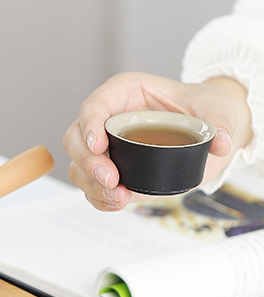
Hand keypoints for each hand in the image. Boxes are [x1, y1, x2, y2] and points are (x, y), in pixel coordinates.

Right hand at [63, 72, 252, 210]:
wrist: (207, 129)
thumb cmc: (201, 108)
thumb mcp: (213, 108)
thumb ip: (217, 122)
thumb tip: (221, 144)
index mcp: (123, 93)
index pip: (94, 105)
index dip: (90, 125)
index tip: (98, 145)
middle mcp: (108, 119)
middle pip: (76, 138)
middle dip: (88, 162)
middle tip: (112, 179)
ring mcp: (106, 146)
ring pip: (78, 165)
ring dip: (91, 183)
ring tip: (118, 196)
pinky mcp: (112, 169)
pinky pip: (91, 186)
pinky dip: (98, 197)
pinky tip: (116, 203)